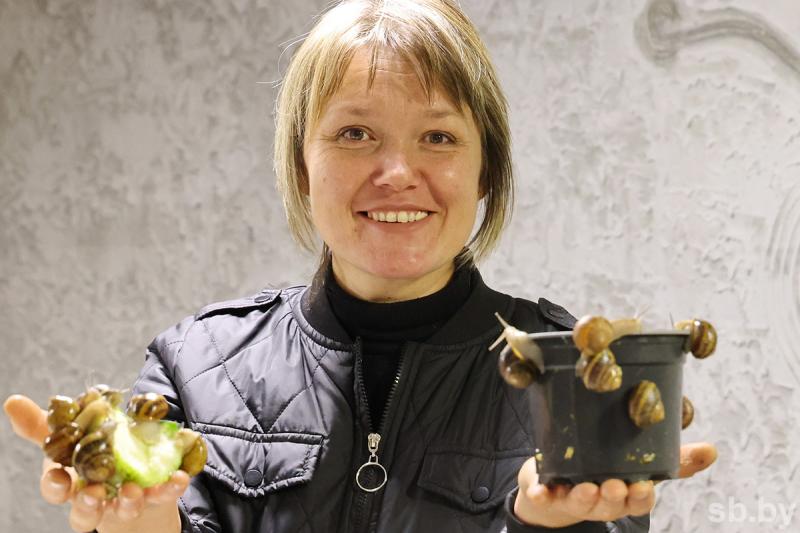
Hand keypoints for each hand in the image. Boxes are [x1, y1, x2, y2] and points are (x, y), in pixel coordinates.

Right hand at [4, 394, 188, 532]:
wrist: (135, 475)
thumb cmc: (95, 455)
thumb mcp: (70, 437)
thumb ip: (43, 424)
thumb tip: (12, 401)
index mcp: (73, 480)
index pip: (55, 489)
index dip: (55, 486)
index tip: (60, 479)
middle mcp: (95, 497)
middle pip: (84, 509)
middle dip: (87, 504)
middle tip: (95, 495)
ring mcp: (124, 502)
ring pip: (119, 512)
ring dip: (126, 503)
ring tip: (133, 492)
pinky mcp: (154, 499)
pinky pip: (162, 497)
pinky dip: (170, 488)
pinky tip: (178, 477)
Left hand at [514, 442, 717, 527]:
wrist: (558, 484)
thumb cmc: (607, 472)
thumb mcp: (640, 464)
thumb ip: (674, 459)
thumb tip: (711, 450)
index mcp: (626, 494)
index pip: (639, 501)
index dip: (641, 497)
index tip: (643, 486)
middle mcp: (602, 500)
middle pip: (611, 504)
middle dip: (614, 497)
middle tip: (614, 485)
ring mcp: (574, 498)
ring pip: (581, 502)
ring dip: (583, 497)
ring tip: (585, 487)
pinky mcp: (548, 493)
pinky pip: (545, 496)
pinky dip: (543, 494)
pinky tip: (539, 490)